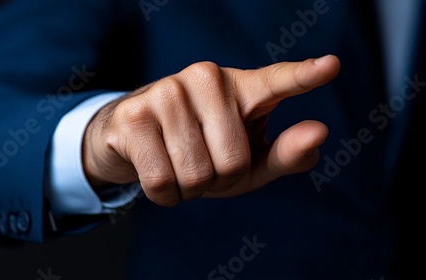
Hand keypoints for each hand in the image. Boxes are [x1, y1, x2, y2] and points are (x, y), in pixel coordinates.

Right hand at [82, 55, 339, 205]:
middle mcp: (204, 78)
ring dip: (190, 189)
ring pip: (196, 175)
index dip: (304, 77)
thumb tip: (319, 132)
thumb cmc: (201, 149)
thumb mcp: (250, 159)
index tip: (331, 67)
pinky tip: (158, 169)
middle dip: (219, 181)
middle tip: (202, 163)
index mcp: (241, 86)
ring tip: (179, 164)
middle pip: (232, 163)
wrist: (135, 139)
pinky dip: (165, 194)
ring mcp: (166, 92)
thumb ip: (286, 152)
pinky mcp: (134, 116)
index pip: (277, 82)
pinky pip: (162, 182)